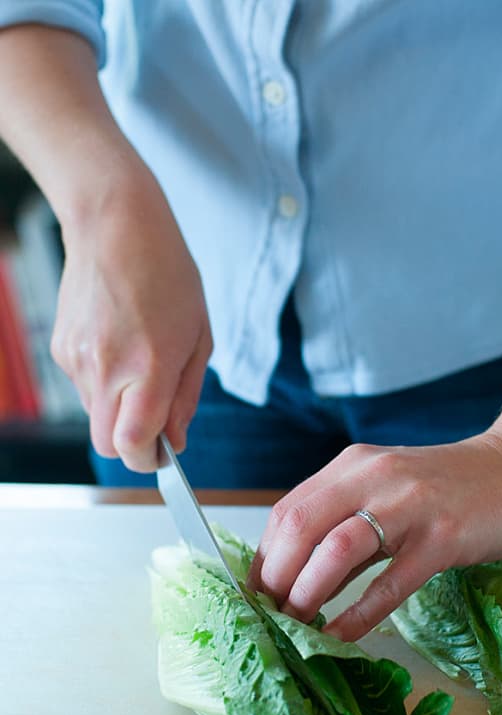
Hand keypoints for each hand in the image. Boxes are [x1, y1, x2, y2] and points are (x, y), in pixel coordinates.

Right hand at [51, 166, 211, 470]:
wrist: (115, 224)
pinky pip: (84, 389)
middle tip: (157, 423)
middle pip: (107, 444)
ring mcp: (76, 360)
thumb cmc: (167, 275)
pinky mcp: (60, 349)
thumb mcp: (198, 338)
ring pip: (95, 417)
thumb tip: (176, 440)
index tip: (166, 453)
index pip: (135, 445)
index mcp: (148, 367)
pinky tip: (121, 347)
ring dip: (120, 410)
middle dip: (133, 444)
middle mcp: (106, 369)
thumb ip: (186, 396)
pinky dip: (105, 384)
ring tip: (142, 364)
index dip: (151, 460)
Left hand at [246, 431, 501, 640]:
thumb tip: (296, 577)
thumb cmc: (450, 486)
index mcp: (353, 466)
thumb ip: (347, 524)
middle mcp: (375, 477)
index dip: (264, 558)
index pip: (288, 510)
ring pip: (337, 548)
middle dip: (276, 578)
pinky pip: (392, 581)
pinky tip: (341, 636)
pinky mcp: (444, 535)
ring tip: (297, 626)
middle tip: (271, 616)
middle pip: (301, 526)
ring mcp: (410, 505)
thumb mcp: (387, 491)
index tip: (256, 596)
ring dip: (307, 593)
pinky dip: (360, 613)